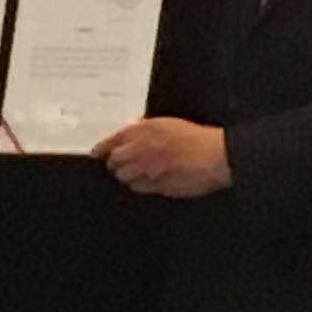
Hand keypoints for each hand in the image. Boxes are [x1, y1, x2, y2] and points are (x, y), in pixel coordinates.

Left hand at [92, 117, 232, 196]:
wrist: (215, 156)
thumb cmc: (195, 138)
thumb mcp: (167, 123)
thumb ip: (145, 127)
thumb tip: (132, 130)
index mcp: (143, 131)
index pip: (112, 141)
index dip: (101, 149)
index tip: (96, 153)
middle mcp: (142, 150)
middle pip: (114, 162)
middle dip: (114, 163)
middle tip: (118, 163)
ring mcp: (149, 170)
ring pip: (124, 177)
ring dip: (126, 175)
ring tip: (135, 172)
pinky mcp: (158, 186)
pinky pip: (139, 188)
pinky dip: (139, 185)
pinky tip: (147, 180)